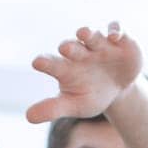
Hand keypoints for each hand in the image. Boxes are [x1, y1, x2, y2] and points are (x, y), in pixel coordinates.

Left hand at [27, 22, 143, 123]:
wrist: (118, 88)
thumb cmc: (91, 95)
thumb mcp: (74, 105)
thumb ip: (52, 109)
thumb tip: (28, 117)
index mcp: (66, 68)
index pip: (52, 64)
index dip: (46, 62)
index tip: (37, 63)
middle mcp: (80, 53)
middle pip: (73, 48)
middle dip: (69, 48)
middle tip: (64, 49)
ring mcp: (99, 45)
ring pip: (92, 36)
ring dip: (89, 35)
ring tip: (83, 33)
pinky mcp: (119, 40)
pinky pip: (117, 30)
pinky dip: (115, 31)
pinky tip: (115, 37)